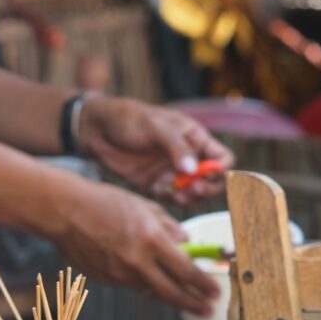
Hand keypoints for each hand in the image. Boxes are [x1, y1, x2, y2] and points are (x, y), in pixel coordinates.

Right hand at [59, 184, 219, 314]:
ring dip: (165, 292)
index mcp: (151, 240)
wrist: (64, 211)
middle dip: (192, 303)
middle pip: (171, 292)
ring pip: (149, 290)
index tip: (215, 291)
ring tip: (176, 291)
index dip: (203, 284)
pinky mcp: (104, 279)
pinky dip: (137, 279)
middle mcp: (137, 262)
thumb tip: (185, 240)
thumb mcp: (143, 206)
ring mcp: (118, 274)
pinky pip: (128, 283)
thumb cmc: (104, 202)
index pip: (186, 271)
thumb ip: (167, 226)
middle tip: (205, 308)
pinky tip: (137, 268)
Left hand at [78, 96, 233, 205]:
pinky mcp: (156, 185)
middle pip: (212, 182)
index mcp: (195, 138)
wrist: (98, 131)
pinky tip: (160, 192)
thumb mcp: (155, 126)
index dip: (221, 171)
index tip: (208, 175)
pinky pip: (172, 199)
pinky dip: (171, 200)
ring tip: (178, 194)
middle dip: (207, 188)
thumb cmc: (129, 119)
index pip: (223, 159)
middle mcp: (188, 157)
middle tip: (192, 188)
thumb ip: (175, 147)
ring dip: (191, 198)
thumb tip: (193, 170)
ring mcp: (172, 173)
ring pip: (194, 194)